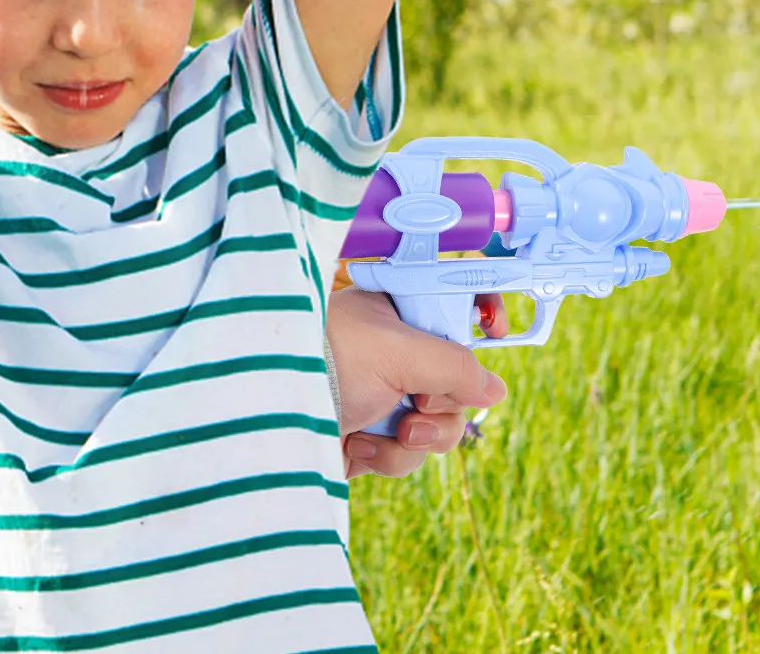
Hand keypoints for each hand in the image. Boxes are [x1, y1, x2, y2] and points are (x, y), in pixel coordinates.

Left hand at [328, 287, 507, 477]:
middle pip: (457, 379)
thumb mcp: (397, 353)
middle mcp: (396, 353)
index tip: (496, 329)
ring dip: (419, 437)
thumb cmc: (325, 363)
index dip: (481, 313)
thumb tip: (496, 390)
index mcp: (401, 313)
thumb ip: (455, 366)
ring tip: (391, 432)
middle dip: (444, 403)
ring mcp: (384, 398)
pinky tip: (358, 445)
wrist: (263, 421)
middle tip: (419, 402)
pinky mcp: (370, 439)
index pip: (455, 303)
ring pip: (438, 425)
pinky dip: (387, 456)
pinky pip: (407, 455)